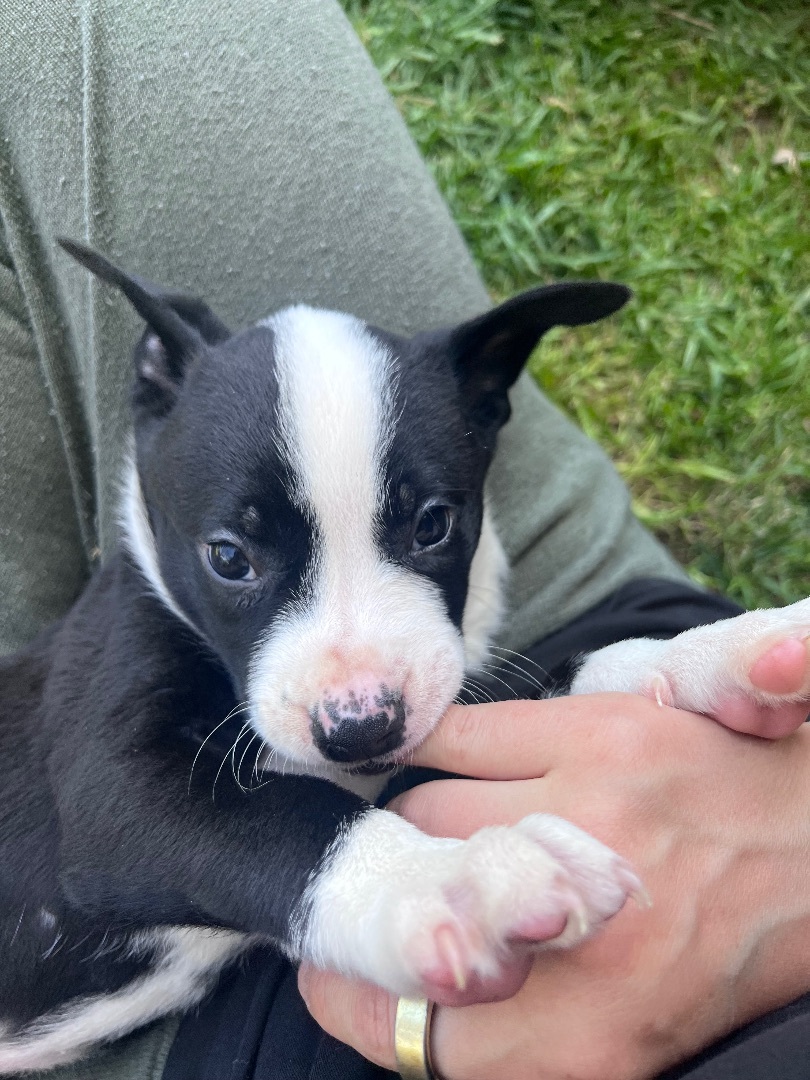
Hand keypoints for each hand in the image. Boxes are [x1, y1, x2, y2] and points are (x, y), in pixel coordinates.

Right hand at [299, 694, 809, 1079]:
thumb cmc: (720, 951)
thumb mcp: (621, 1036)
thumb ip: (509, 1030)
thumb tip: (397, 988)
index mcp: (580, 1044)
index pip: (399, 1025)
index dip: (347, 993)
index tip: (334, 972)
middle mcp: (572, 935)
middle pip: (401, 904)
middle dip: (390, 892)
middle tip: (406, 878)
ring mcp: (582, 820)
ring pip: (419, 810)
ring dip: (417, 821)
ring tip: (451, 822)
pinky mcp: (597, 735)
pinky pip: (456, 736)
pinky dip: (429, 749)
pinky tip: (437, 757)